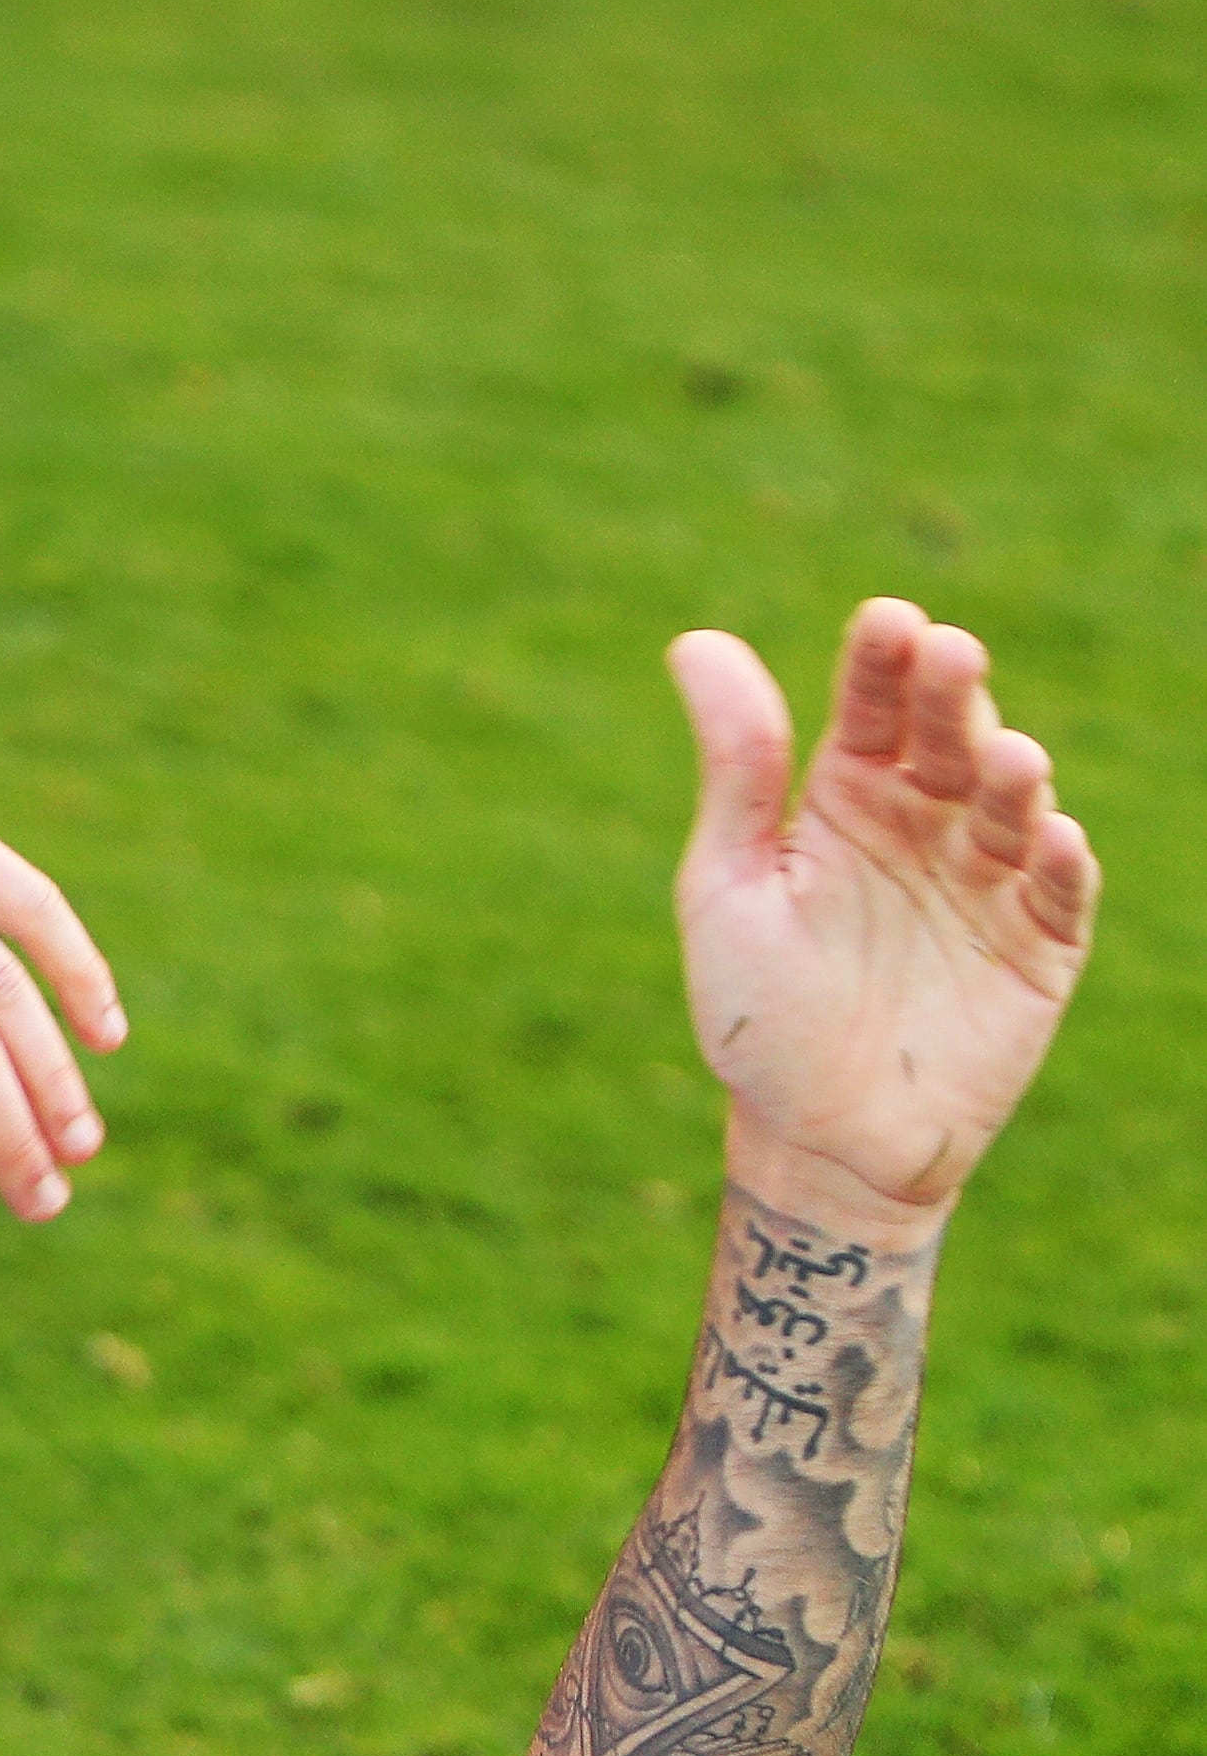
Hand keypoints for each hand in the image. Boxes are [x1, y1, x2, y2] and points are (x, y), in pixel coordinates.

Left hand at [672, 600, 1095, 1229]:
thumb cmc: (759, 1009)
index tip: (885, 621)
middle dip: (952, 698)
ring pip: (1015, 808)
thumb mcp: (730, 886)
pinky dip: (1059, 868)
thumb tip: (696, 640)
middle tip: (948, 654)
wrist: (813, 1134)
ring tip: (1004, 756)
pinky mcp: (1040, 947)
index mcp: (849, 800)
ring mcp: (990, 881)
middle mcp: (929, 823)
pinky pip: (1059, 897)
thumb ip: (734, 771)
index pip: (872, 710)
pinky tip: (1048, 841)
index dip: (881, 663)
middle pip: (949, 742)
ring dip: (1014, 778)